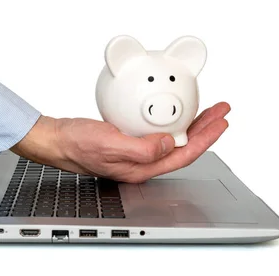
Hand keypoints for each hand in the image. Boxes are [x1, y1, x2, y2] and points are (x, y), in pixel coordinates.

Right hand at [11, 102, 230, 182]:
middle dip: (205, 129)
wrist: (58, 140)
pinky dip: (172, 120)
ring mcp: (136, 152)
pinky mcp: (129, 141)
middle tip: (220, 111)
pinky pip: (158, 132)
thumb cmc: (77, 144)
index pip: (183, 154)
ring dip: (192, 124)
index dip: (206, 139)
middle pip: (183, 146)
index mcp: (141, 168)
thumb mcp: (109, 144)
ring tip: (206, 111)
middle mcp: (142, 162)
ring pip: (173, 139)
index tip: (220, 122)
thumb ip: (141, 148)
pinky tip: (172, 112)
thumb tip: (168, 143)